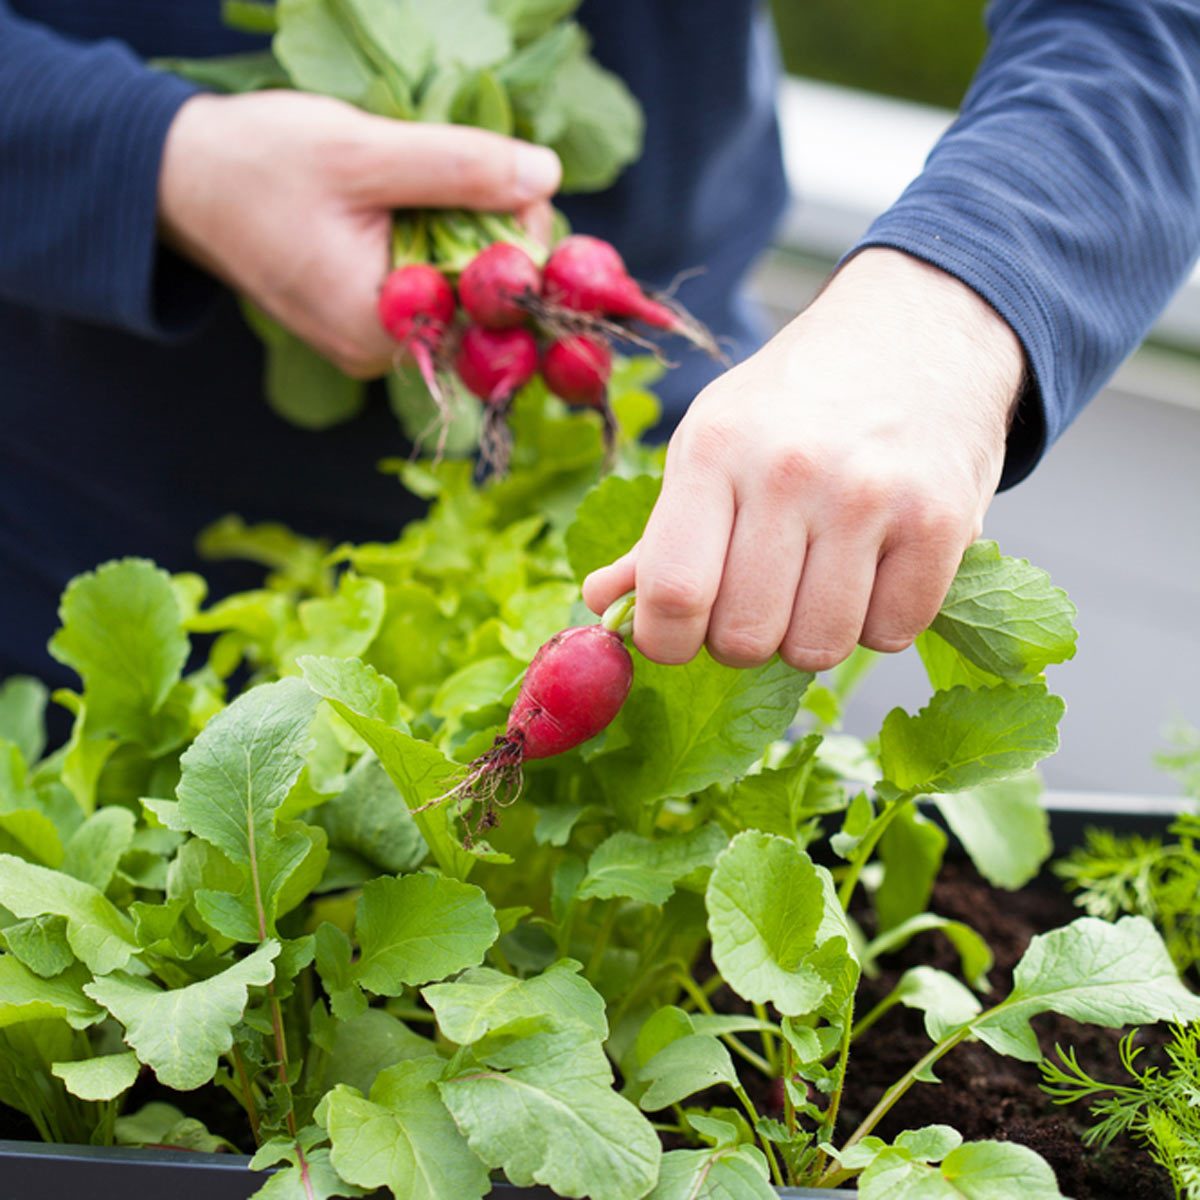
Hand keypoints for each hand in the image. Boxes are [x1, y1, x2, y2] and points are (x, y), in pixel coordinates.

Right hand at [157, 91, 560, 376]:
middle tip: (466, 169)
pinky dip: (433, 236)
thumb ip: (458, 169)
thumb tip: (545, 176)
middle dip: (491, 231)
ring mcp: (374, 339)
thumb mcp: (362, 155)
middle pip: (481, 300)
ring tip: (420, 180)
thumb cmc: (257, 166)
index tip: (515, 184)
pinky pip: (427, 281)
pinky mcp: (366, 316)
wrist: (181, 179)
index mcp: (382, 331)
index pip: (492, 304)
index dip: (520, 242)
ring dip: (461, 228)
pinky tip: (407, 200)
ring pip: (457, 286)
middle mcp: (383, 352)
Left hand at [583, 249, 1025, 671]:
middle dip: (741, 642)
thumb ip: (660, 535)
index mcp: (713, 450)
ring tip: (815, 586)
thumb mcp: (710, 443)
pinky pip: (892, 635)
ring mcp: (872, 496)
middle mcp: (790, 470)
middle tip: (756, 602)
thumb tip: (603, 603)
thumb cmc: (793, 404)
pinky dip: (877, 624)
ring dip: (810, 638)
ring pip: (819, 649)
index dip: (666, 640)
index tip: (679, 634)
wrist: (915, 334)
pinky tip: (872, 575)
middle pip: (744, 638)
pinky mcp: (942, 520)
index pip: (672, 593)